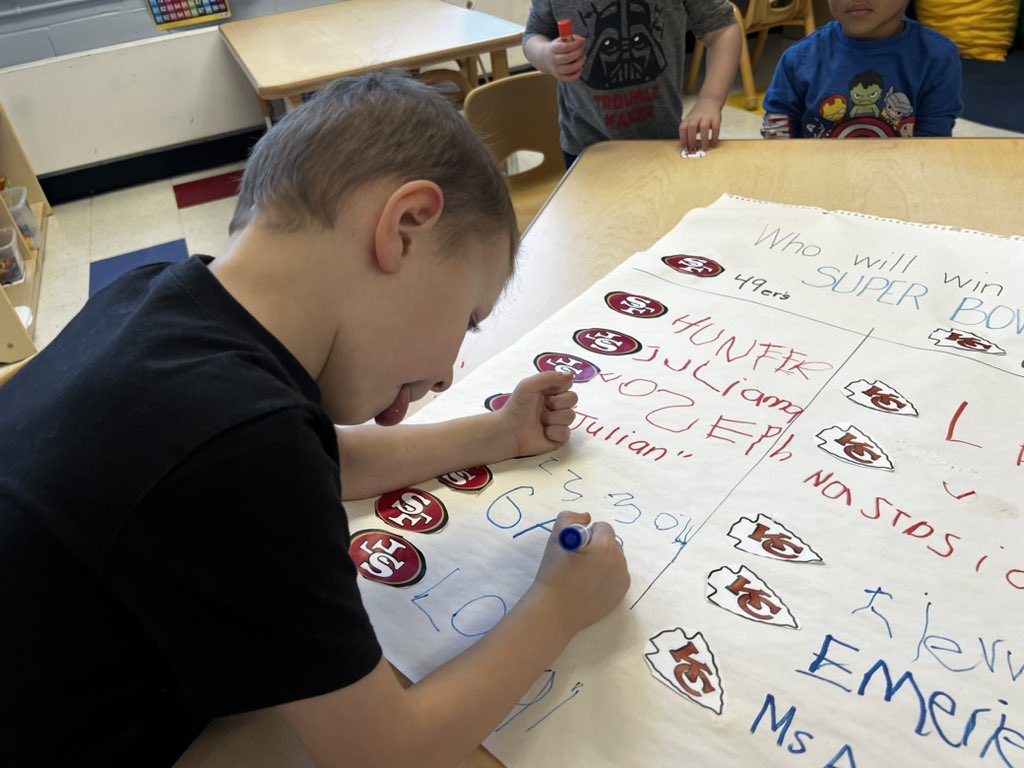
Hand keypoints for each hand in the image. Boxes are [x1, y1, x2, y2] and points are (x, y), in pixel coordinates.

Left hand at [496, 370, 577, 457]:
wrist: (509, 432)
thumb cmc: (516, 407)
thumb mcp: (528, 385)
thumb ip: (549, 376)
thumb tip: (571, 375)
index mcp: (549, 392)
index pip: (568, 384)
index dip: (560, 388)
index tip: (547, 392)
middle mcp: (556, 406)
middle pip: (573, 398)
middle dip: (558, 403)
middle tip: (544, 406)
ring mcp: (559, 422)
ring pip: (571, 416)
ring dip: (553, 418)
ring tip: (540, 421)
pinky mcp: (559, 437)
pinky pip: (566, 432)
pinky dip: (554, 432)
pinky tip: (544, 432)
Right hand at [527, 511, 629, 638]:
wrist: (555, 611)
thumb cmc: (553, 573)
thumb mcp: (556, 538)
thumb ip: (570, 518)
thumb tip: (587, 517)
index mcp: (605, 547)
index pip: (603, 527)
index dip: (587, 534)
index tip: (575, 547)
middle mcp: (619, 562)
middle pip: (611, 543)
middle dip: (597, 546)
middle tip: (578, 561)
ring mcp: (622, 580)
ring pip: (615, 559)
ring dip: (603, 560)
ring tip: (583, 574)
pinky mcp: (621, 594)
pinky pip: (617, 576)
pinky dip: (607, 576)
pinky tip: (590, 585)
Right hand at [545, 36, 586, 81]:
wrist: (545, 58)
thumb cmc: (557, 48)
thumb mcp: (561, 39)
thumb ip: (572, 38)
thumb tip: (583, 40)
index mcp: (552, 49)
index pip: (565, 47)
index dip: (576, 44)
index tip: (582, 42)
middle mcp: (553, 60)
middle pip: (568, 58)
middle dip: (578, 53)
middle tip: (582, 49)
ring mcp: (556, 70)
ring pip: (570, 69)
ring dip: (580, 63)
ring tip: (583, 57)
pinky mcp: (559, 77)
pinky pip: (570, 78)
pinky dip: (577, 74)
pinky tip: (580, 68)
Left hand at [679, 97, 723, 152]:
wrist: (709, 101)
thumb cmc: (698, 115)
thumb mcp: (690, 121)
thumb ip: (688, 132)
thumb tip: (687, 147)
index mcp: (688, 119)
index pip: (683, 129)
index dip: (683, 139)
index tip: (685, 148)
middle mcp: (696, 117)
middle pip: (692, 128)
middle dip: (691, 140)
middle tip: (693, 149)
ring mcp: (706, 117)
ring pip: (703, 127)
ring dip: (704, 139)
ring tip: (704, 148)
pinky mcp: (716, 118)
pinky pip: (715, 128)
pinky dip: (714, 137)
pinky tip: (713, 143)